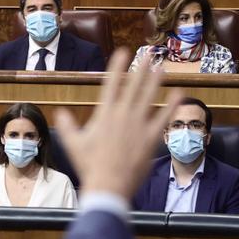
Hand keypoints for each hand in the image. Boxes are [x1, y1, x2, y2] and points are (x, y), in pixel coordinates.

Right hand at [53, 49, 179, 199]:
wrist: (108, 185)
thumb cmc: (89, 166)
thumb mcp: (73, 144)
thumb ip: (67, 126)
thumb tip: (60, 113)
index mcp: (104, 114)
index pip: (111, 83)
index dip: (117, 66)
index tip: (123, 52)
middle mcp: (123, 115)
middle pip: (134, 85)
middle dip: (142, 68)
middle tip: (149, 54)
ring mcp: (139, 125)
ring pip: (149, 97)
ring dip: (156, 81)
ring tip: (162, 68)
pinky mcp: (151, 137)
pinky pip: (163, 118)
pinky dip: (171, 105)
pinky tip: (178, 94)